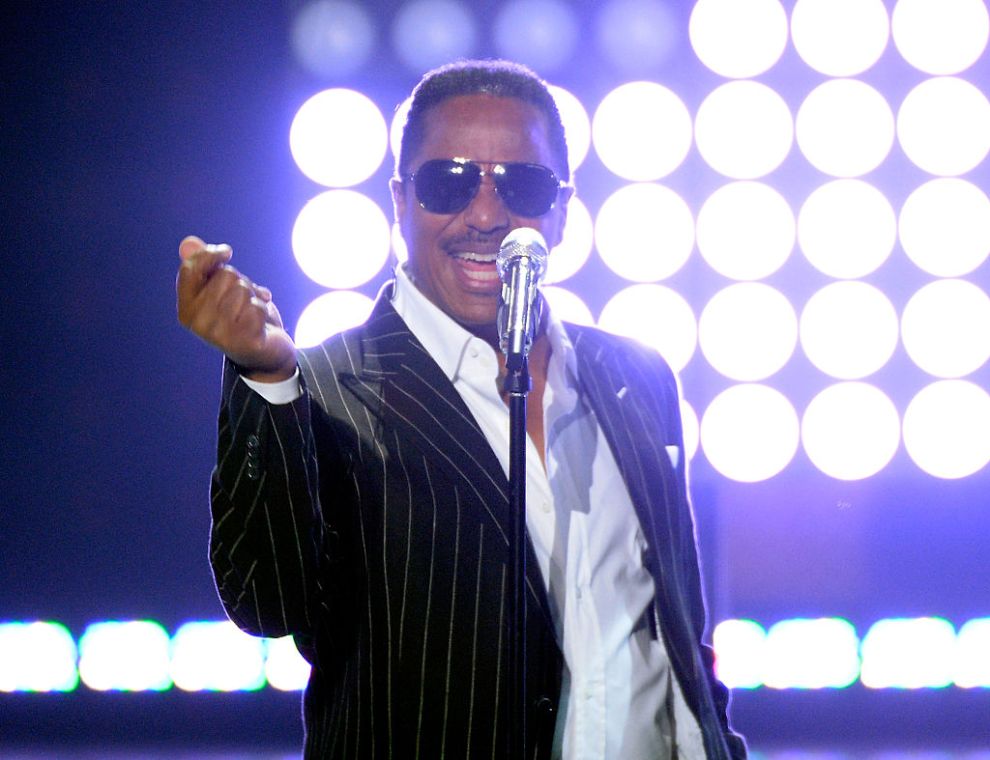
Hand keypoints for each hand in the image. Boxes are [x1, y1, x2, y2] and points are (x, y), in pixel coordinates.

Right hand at [176, 236, 296, 381]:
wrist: (265, 354)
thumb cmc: (241, 317)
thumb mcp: (222, 290)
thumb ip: (205, 267)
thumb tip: (188, 243)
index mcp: (186, 309)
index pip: (190, 269)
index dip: (210, 254)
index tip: (227, 251)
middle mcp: (197, 323)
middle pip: (225, 275)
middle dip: (241, 282)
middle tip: (244, 299)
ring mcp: (218, 334)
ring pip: (243, 289)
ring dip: (254, 296)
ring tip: (251, 311)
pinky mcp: (242, 340)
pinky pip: (258, 305)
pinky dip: (264, 310)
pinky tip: (260, 323)